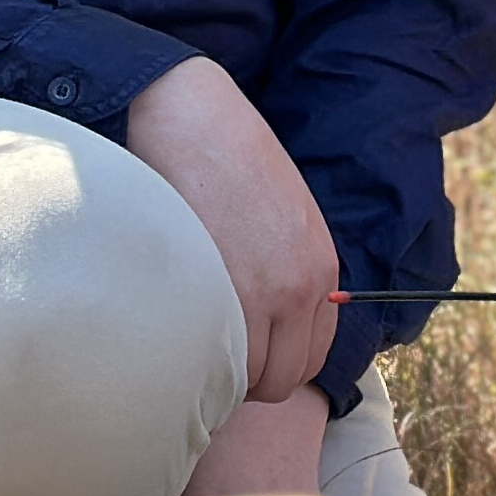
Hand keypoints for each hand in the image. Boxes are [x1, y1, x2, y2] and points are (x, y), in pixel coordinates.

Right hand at [123, 56, 338, 403]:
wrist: (190, 115)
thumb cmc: (227, 159)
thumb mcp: (284, 215)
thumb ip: (287, 268)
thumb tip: (269, 320)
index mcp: (321, 271)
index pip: (310, 357)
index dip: (273, 363)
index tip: (241, 353)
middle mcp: (301, 288)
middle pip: (281, 379)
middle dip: (247, 378)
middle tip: (210, 355)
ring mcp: (260, 292)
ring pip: (244, 377)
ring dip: (216, 370)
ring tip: (188, 340)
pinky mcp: (217, 288)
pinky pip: (212, 358)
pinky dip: (195, 357)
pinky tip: (175, 329)